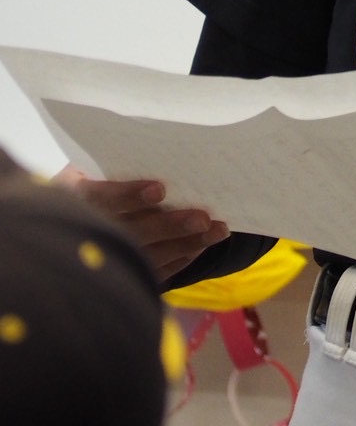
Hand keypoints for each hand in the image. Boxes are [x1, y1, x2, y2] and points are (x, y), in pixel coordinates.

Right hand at [55, 166, 229, 283]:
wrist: (81, 207)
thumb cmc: (96, 176)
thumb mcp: (96, 164)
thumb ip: (122, 164)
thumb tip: (167, 152)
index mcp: (69, 194)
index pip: (98, 198)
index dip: (128, 195)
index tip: (159, 190)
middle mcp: (83, 229)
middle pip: (128, 233)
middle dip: (168, 227)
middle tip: (202, 218)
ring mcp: (101, 256)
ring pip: (146, 256)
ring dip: (185, 244)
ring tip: (217, 230)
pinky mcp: (119, 274)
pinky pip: (154, 270)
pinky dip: (180, 258)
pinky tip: (201, 244)